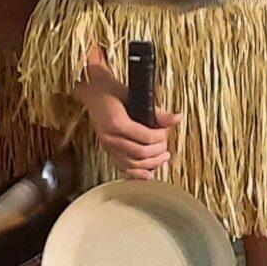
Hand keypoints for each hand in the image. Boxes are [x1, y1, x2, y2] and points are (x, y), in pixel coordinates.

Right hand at [78, 61, 179, 177]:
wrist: (92, 93)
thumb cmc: (109, 91)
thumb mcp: (133, 95)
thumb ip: (155, 111)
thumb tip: (174, 119)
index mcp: (116, 123)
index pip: (145, 137)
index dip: (160, 137)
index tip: (166, 132)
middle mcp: (110, 137)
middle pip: (140, 153)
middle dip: (157, 152)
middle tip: (165, 145)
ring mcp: (108, 145)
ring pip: (132, 163)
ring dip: (151, 163)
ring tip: (163, 158)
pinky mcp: (108, 149)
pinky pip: (122, 166)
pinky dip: (136, 173)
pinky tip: (147, 174)